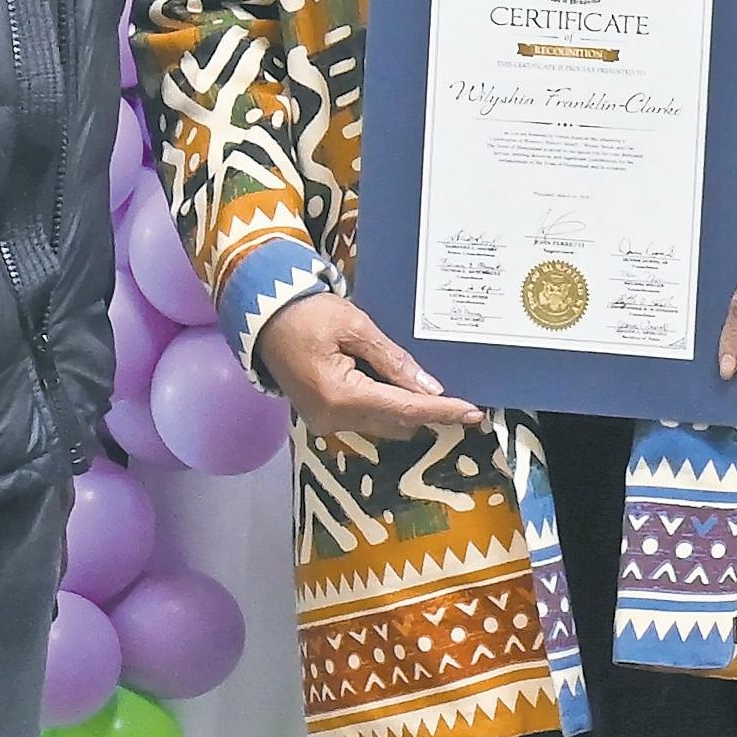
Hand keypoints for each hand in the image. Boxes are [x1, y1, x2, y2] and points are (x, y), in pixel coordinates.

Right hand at [252, 292, 486, 441]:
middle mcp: (332, 418)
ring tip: (435, 393)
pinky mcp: (322, 415)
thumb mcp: (356, 327)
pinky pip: (364, 417)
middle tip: (463, 401)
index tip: (473, 412)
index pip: (405, 409)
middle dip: (429, 413)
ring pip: (381, 423)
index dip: (442, 411)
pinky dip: (386, 406)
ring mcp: (325, 421)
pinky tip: (401, 389)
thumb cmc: (307, 313)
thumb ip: (393, 360)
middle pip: (395, 422)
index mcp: (341, 397)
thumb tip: (428, 388)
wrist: (263, 317)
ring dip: (407, 410)